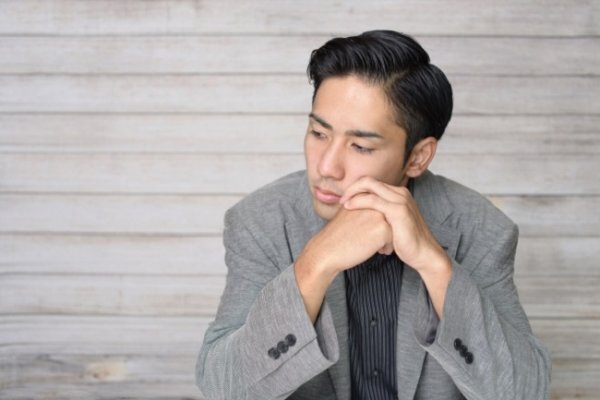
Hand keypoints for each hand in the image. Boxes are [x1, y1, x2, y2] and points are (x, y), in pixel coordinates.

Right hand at [294, 206, 391, 321]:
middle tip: (371, 240)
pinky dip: (388, 247)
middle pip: (389, 217)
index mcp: (363, 195)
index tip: (366, 232)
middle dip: (385, 229)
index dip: (376, 223)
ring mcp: (379, 214)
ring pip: (394, 228)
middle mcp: (373, 201)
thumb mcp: (349, 214)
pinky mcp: (383, 229)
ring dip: (388, 238)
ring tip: (375, 245)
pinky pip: (394, 239)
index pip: (381, 209)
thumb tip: (380, 213)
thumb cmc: (337, 236)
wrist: (327, 250)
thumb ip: (362, 208)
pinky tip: (377, 251)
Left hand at [340, 176, 447, 273]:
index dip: (357, 188)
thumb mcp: (390, 224)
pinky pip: (373, 200)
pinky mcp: (398, 211)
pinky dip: (358, 201)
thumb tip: (361, 215)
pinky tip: (348, 207)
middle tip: (341, 199)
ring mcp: (400, 200)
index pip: (373, 183)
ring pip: (370, 186)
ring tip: (342, 203)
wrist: (423, 254)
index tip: (345, 199)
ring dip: (353, 193)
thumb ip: (379, 214)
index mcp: (399, 194)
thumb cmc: (405, 242)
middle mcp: (400, 193)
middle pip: (370, 180)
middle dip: (352, 187)